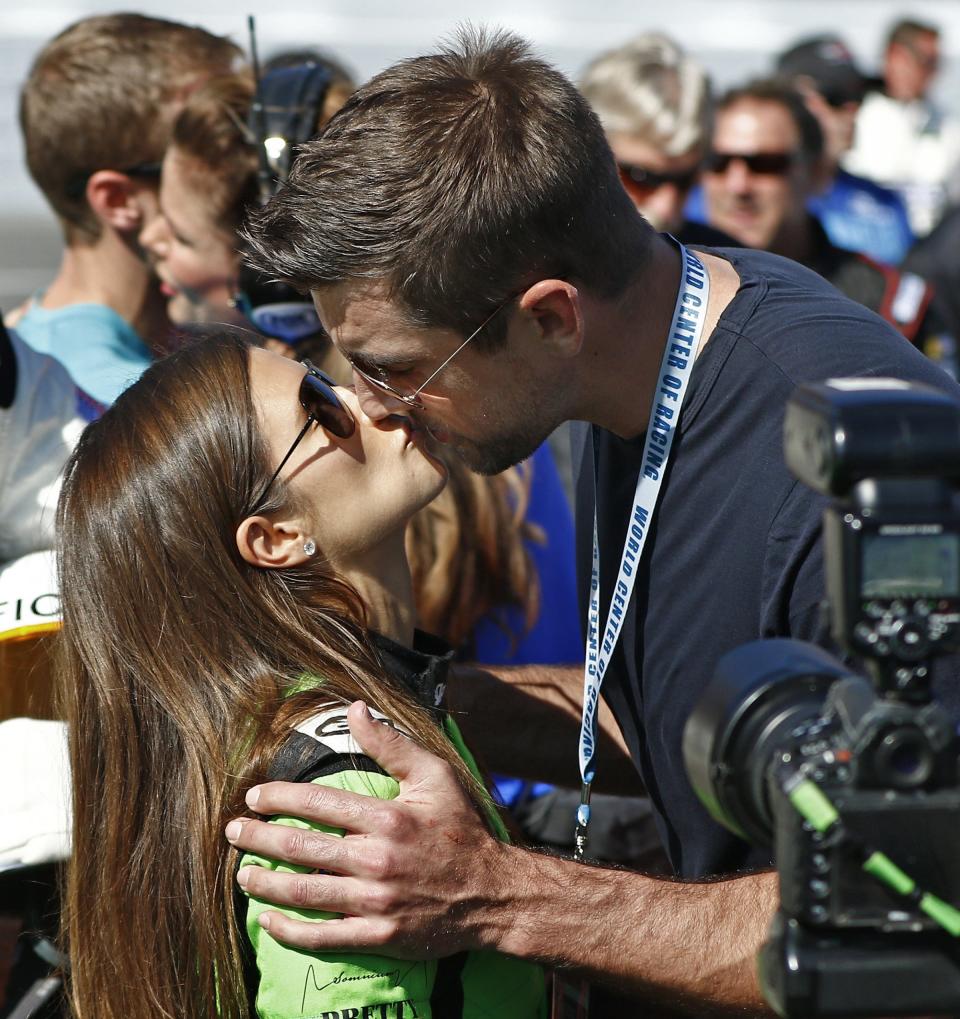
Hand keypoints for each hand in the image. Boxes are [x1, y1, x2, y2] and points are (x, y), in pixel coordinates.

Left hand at [225, 700, 512, 956]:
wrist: (493, 894)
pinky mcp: (378, 936)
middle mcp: (376, 860)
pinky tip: (267, 921)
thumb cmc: (461, 829)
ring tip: (242, 873)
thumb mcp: (435, 776)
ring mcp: (375, 901)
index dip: (278, 798)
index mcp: (387, 819)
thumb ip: (391, 744)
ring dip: (265, 883)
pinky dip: (289, 931)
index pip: (317, 804)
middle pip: (301, 848)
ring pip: (303, 892)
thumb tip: (354, 709)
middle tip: (232, 832)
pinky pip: (322, 936)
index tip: (254, 796)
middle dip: (258, 838)